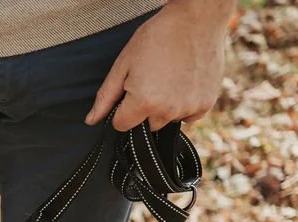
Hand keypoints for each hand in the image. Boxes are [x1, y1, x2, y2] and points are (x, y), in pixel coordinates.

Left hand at [85, 0, 233, 131]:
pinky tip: (183, 85)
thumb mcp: (123, 65)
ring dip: (164, 109)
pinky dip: (184, 106)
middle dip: (144, 109)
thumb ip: (106, 97)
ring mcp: (189, 109)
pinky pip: (188, 118)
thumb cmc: (157, 37)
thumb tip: (91, 121)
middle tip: (151, 81)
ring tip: (169, 79)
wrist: (197, 19)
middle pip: (146, 125)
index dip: (122, 110)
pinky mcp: (206, 105)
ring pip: (167, 121)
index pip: (121, 125)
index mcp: (143, 102)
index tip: (129, 92)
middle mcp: (167, 111)